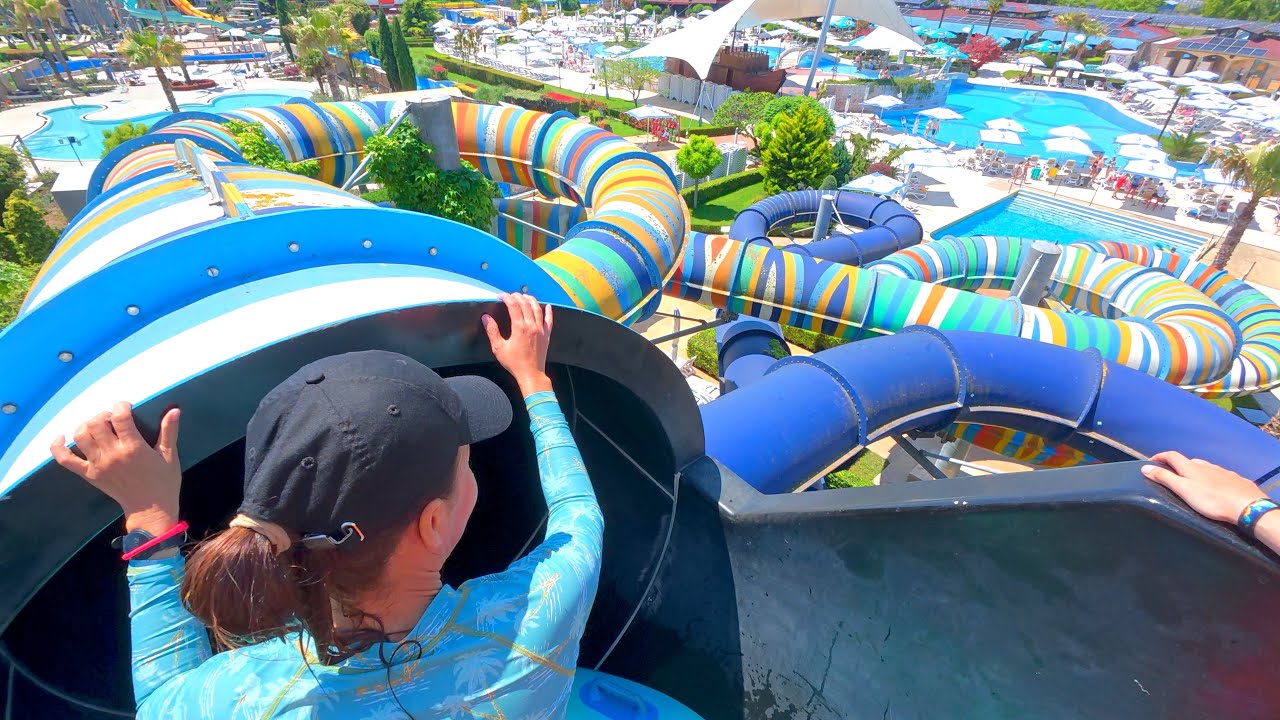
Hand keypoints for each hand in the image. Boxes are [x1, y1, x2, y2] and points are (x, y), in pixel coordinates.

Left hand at [50, 402, 181, 534]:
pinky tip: (60, 437)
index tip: (127, 406)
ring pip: (80, 436)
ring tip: (98, 427)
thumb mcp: (169, 456)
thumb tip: (174, 410)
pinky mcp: (88, 474)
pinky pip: (65, 460)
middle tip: (114, 419)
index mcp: (133, 448)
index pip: (120, 418)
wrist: (150, 510)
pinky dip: (57, 447)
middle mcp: (112, 454)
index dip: (121, 406)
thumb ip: (169, 432)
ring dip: (86, 425)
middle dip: (104, 415)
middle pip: (96, 423)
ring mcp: (97, 465)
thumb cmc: (163, 482)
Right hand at [482, 293, 552, 394]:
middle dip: (517, 296)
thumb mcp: (499, 348)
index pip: (513, 305)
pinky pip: (549, 320)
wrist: (531, 374)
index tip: (500, 296)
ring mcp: (541, 330)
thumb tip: (486, 317)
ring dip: (531, 300)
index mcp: (519, 328)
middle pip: (525, 304)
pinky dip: (549, 312)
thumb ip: (492, 331)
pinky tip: (548, 306)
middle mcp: (532, 326)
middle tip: (510, 295)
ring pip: (537, 309)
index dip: (507, 297)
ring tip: (524, 296)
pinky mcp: (547, 335)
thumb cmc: (514, 362)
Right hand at [1142, 451, 1265, 523]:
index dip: (1160, 457)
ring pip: (1206, 468)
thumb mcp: (1183, 490)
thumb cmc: (1211, 499)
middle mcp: (1207, 466)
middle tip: (1172, 476)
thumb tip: (1145, 467)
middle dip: (1178, 466)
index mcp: (1191, 467)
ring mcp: (1223, 472)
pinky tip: (1217, 488)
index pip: (1172, 455)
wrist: (1247, 506)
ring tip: (1193, 483)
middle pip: (1189, 461)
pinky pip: (1221, 475)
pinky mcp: (1236, 480)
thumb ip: (1165, 478)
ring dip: (1196, 472)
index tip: (1151, 462)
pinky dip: (1213, 478)